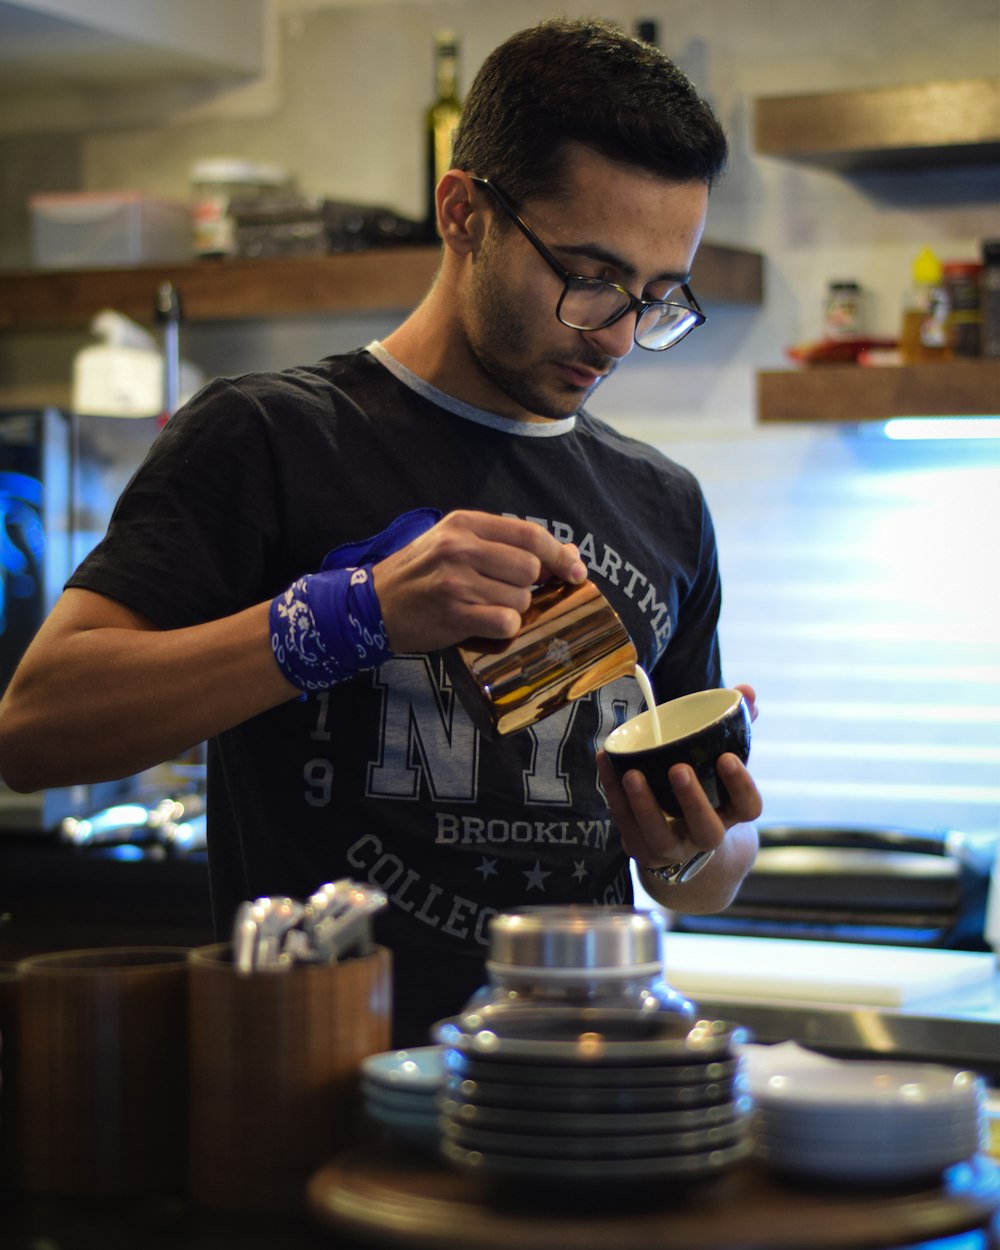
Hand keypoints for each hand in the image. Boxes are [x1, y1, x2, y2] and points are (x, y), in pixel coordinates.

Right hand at [372, 510, 586, 653]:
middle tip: (505, 592)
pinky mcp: (454, 615)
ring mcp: (456, 582)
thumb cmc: (421, 574)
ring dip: (512, 609)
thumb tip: (571, 555)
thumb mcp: (456, 544)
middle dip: (528, 586)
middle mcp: (460, 548)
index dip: (559, 555)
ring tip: (483, 606)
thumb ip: (508, 545)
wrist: (372, 606)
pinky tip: (482, 624)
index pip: (529, 534)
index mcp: (464, 523)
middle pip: (529, 569)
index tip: (575, 572)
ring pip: (520, 599)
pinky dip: (503, 628)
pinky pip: (506, 623)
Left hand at [596, 682, 761, 905]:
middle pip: (707, 828)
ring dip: (644, 805)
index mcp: (730, 813)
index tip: (726, 757)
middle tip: (678, 769)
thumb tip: (747, 691)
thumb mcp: (718, 759)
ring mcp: (672, 848)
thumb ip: (734, 726)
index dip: (740, 786)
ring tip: (632, 774)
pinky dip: (613, 793)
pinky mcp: (641, 848)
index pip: (747, 807)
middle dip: (692, 800)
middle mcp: (705, 835)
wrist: (679, 834)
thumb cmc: (702, 784)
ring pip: (659, 836)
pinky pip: (625, 824)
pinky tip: (606, 762)